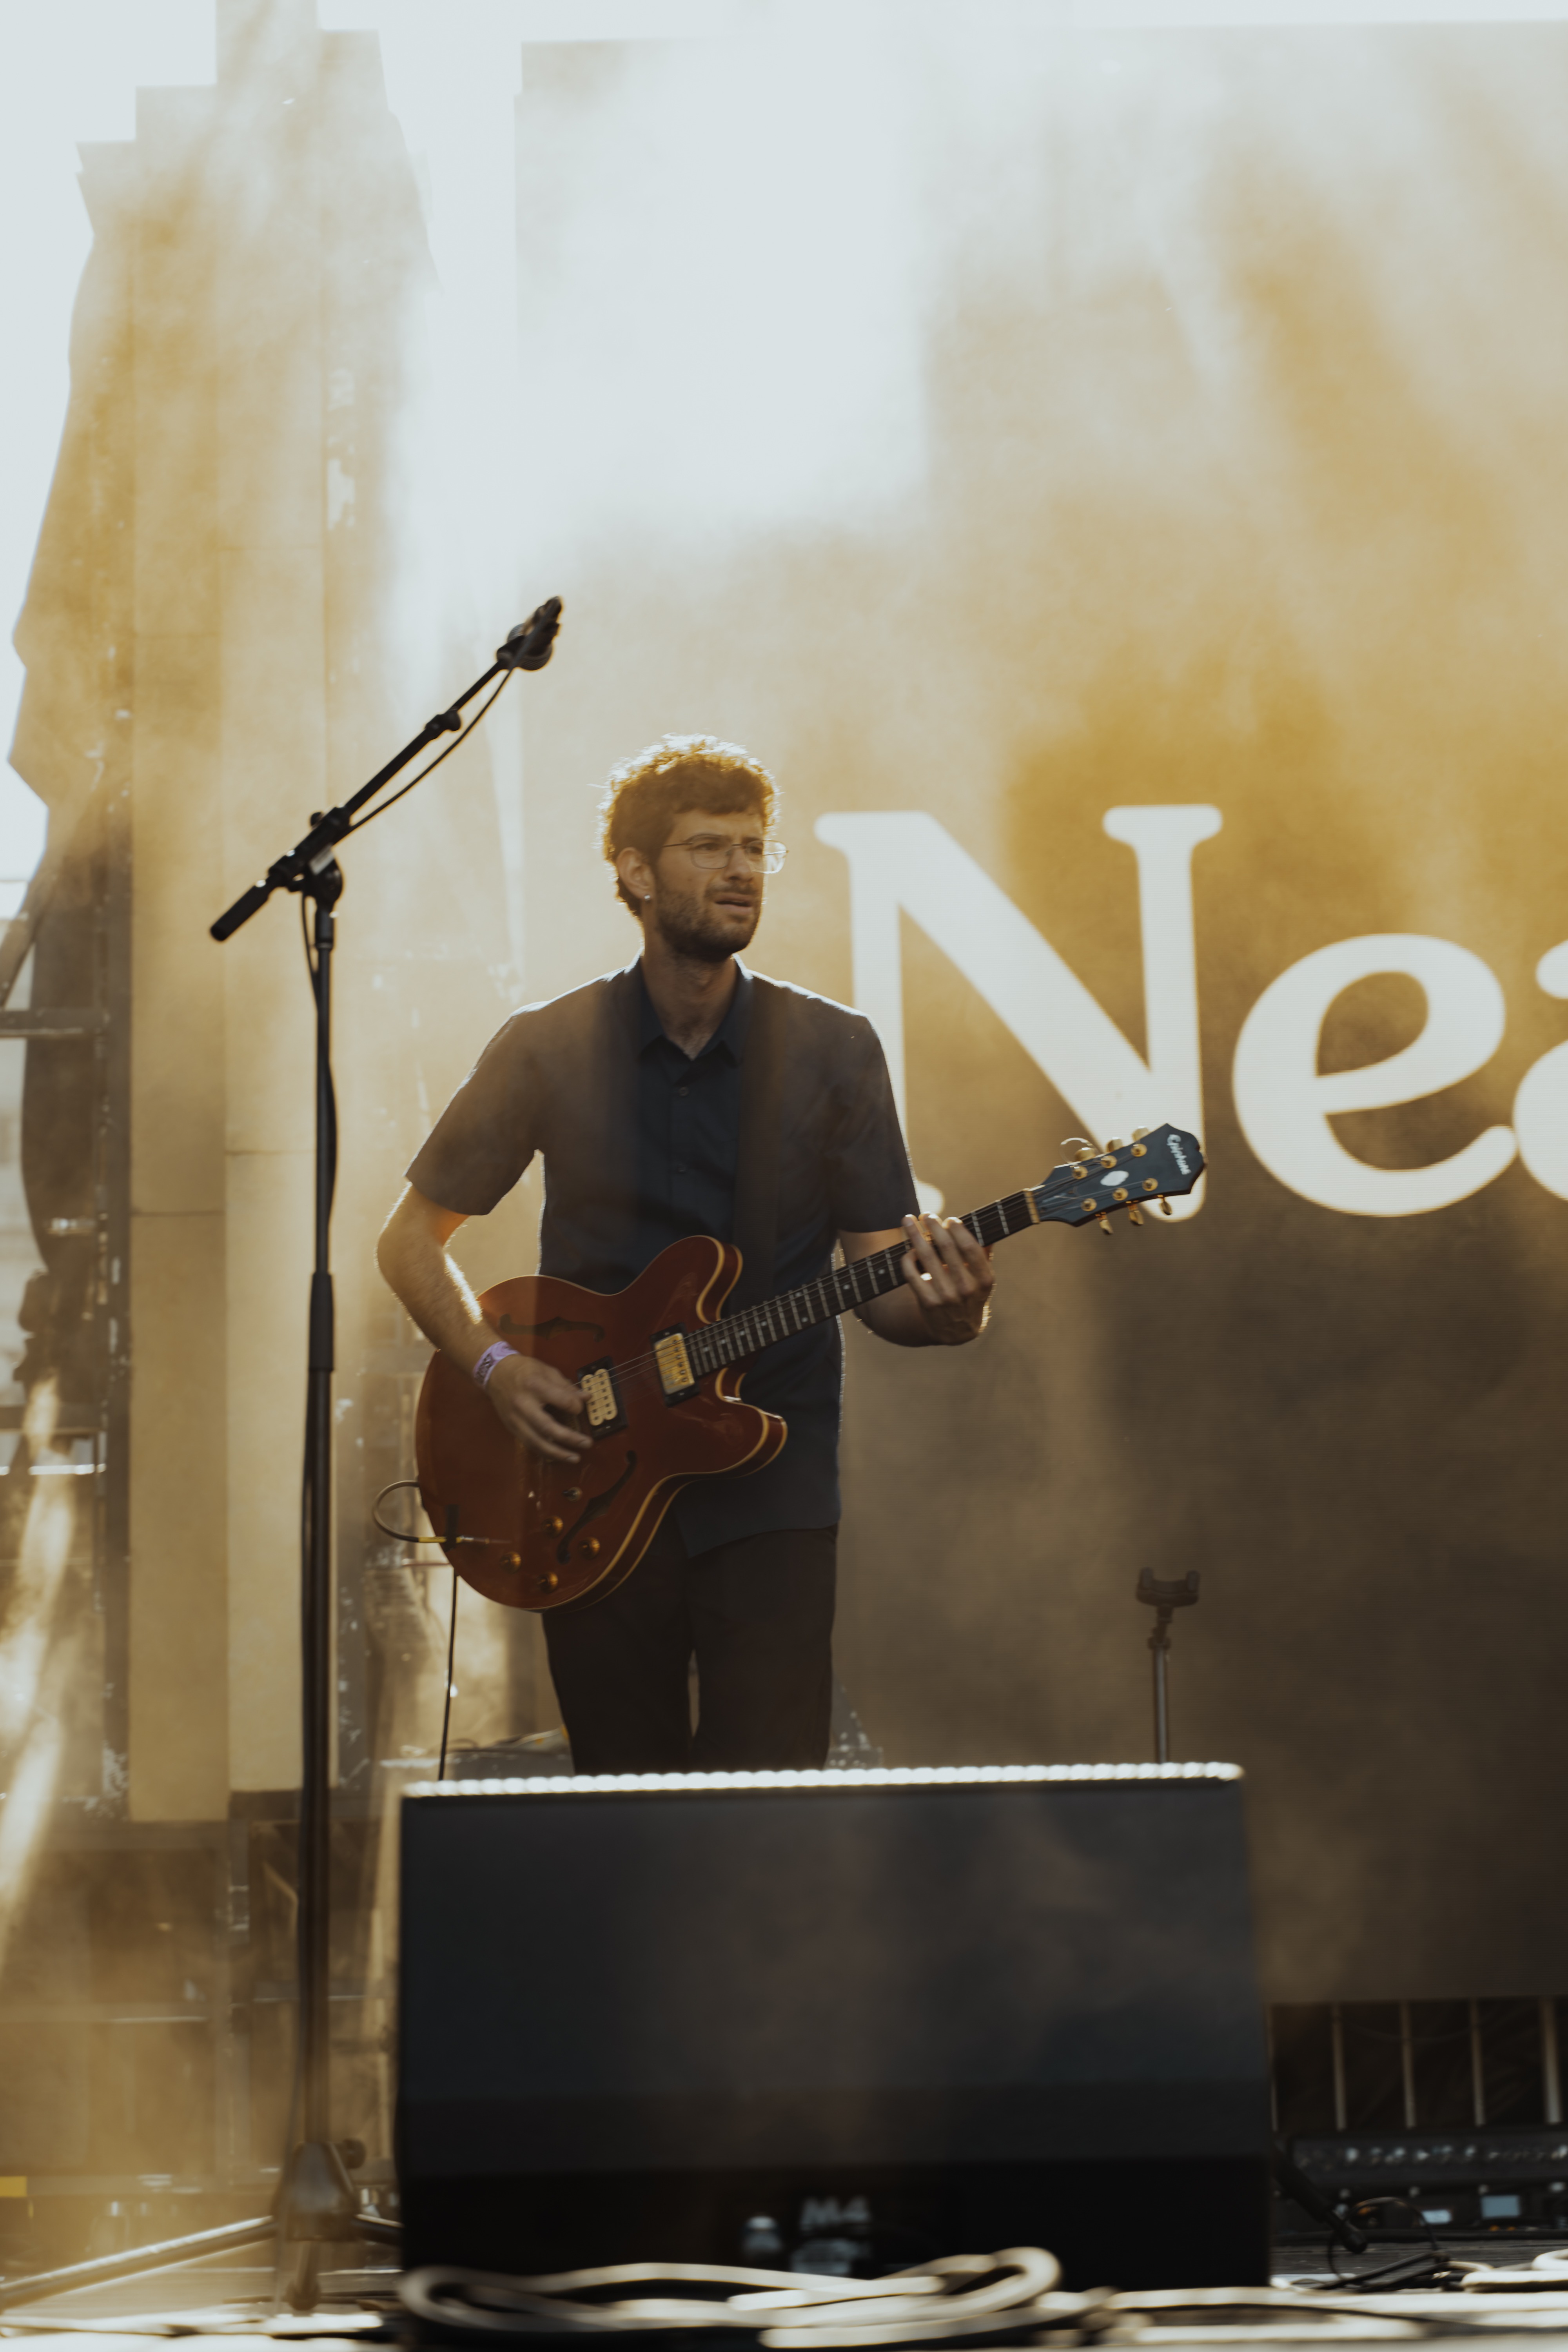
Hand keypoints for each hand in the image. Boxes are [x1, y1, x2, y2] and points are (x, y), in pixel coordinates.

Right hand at [483, 1352, 591, 1460]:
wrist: (496, 1373)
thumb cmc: (524, 1370)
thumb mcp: (546, 1371)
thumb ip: (566, 1387)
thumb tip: (586, 1398)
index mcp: (535, 1385)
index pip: (561, 1400)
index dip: (575, 1406)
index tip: (580, 1409)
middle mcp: (523, 1404)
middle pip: (547, 1427)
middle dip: (569, 1438)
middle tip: (587, 1444)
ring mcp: (515, 1418)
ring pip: (536, 1442)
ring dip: (557, 1453)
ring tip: (574, 1458)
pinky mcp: (511, 1427)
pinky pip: (529, 1444)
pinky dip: (544, 1451)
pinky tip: (557, 1455)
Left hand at [898, 1213, 994, 1343]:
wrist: (957, 1330)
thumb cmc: (971, 1295)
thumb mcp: (983, 1279)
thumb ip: (984, 1254)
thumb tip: (989, 1226)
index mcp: (984, 1279)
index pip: (970, 1247)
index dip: (958, 1230)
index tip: (949, 1219)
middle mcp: (966, 1288)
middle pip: (946, 1247)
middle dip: (933, 1226)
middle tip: (926, 1215)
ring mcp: (946, 1296)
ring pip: (926, 1257)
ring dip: (915, 1235)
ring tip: (908, 1221)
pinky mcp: (928, 1303)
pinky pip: (911, 1274)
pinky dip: (908, 1258)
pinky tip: (908, 1249)